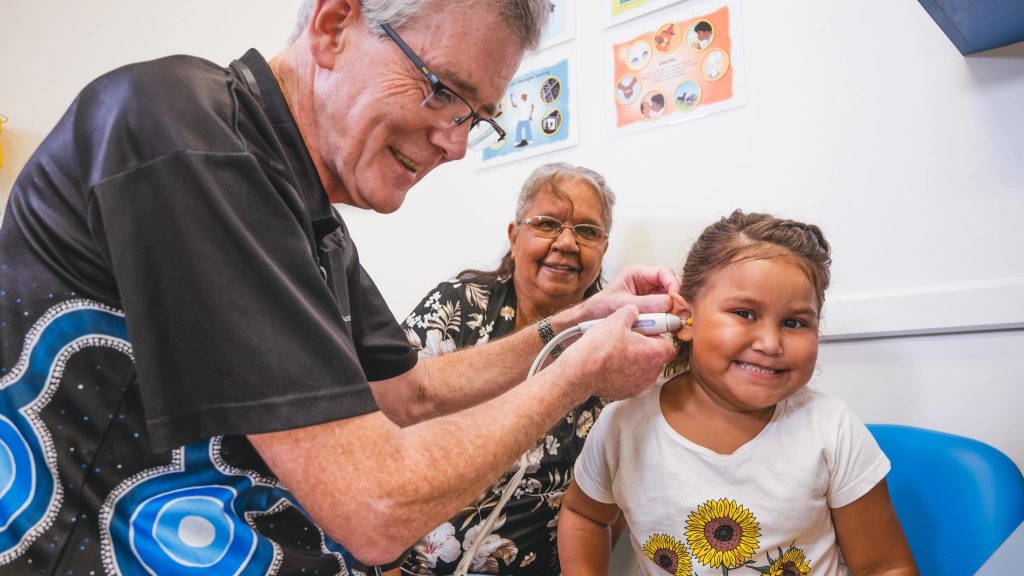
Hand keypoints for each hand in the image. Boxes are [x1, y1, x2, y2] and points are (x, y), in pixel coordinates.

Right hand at [556, 306, 675, 400]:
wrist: (579, 372)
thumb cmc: (599, 348)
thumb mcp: (616, 320)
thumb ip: (631, 312)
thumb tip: (633, 310)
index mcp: (655, 353)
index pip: (669, 346)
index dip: (657, 337)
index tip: (646, 331)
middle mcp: (651, 373)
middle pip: (655, 358)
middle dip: (644, 348)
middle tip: (628, 339)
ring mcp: (639, 385)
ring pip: (642, 370)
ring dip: (634, 361)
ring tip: (616, 351)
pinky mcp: (626, 393)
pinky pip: (630, 380)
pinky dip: (623, 373)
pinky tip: (609, 364)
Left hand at [557, 265, 678, 327]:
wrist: (586, 323)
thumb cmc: (598, 309)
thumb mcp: (622, 304)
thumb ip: (646, 304)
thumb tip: (669, 304)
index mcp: (637, 274)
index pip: (664, 273)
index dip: (674, 285)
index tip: (676, 299)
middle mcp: (645, 284)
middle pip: (670, 288)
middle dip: (676, 300)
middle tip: (680, 314)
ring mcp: (648, 298)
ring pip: (669, 302)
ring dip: (672, 312)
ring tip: (673, 323)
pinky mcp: (649, 312)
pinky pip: (663, 314)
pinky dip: (666, 320)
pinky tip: (667, 328)